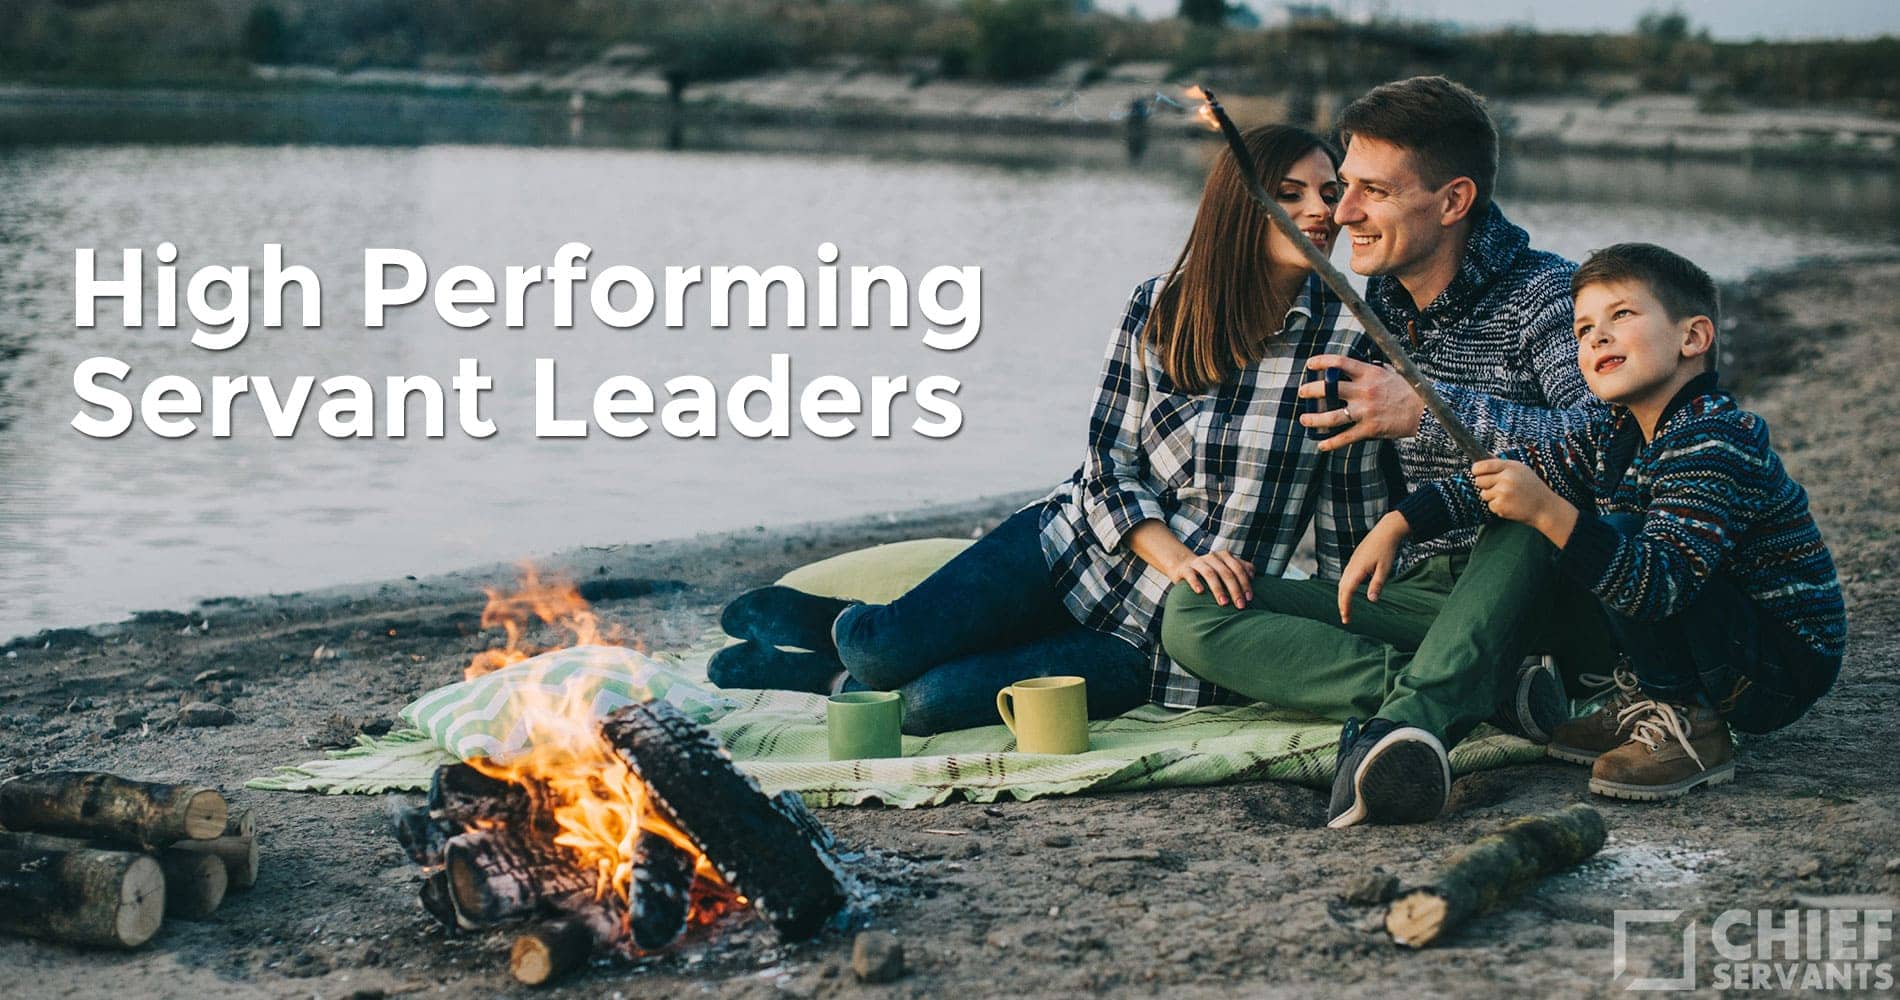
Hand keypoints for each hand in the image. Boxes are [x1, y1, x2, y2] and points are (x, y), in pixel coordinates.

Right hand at [1170, 550, 1255, 609]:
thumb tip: (1252, 575)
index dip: (1245, 583)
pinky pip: (1191, 575)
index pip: (1238, 568)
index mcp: (1225, 556)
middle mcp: (1212, 557)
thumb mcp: (1227, 568)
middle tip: (1240, 605)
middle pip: (1226, 573)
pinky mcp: (1185, 569)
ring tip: (1224, 603)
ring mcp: (1198, 562)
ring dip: (1218, 589)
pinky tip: (1200, 592)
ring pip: (1210, 574)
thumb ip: (1241, 569)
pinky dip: (1195, 582)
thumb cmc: (1211, 571)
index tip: (1249, 598)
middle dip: (1234, 589)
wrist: (1183, 566)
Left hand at [1297, 355, 1423, 451]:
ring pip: (1332, 417)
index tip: (1309, 365)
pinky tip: (1320, 445)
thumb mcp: (1391, 373)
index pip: (1339, 363)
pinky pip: (1345, 438)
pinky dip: (1331, 443)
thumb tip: (1361, 364)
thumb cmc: (1409, 390)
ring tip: (1304, 419)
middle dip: (1310, 391)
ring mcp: (1365, 411)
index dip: (1321, 362)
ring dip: (1314, 419)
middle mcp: (1364, 391)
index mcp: (1369, 373)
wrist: (1425, 411)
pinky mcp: (1369, 429)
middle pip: (1329, 389)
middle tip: (1302, 393)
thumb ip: (1374, 369)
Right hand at [1338, 512, 1407, 623]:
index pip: (1347, 592)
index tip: (1346, 619)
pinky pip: (1345, 577)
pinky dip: (1345, 588)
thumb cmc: (1386, 550)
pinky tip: (1350, 592)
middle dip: (1342, 604)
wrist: (1385, 531)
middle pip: (1341, 589)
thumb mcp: (1384, 569)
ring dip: (1342, 596)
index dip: (1345, 606)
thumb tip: (1371, 601)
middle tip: (1345, 618)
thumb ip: (1376, 585)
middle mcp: (1350, 567)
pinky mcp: (1354, 561)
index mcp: (1356, 570)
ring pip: (1342, 583)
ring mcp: (1351, 563)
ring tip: (1346, 608)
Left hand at [1470, 458, 1568, 529]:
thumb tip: (1483, 456)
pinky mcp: (1501, 506)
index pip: (1482, 465)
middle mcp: (1506, 478)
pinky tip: (1511, 505)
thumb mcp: (1521, 470)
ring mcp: (1503, 492)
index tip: (1477, 473)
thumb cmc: (1532, 487)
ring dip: (1492, 497)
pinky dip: (1498, 507)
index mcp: (1510, 467)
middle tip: (1499, 488)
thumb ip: (1502, 464)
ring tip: (1509, 497)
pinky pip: (1490, 505)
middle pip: (1479, 480)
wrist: (1545, 508)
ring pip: (1483, 494)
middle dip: (1485, 485)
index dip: (1476, 470)